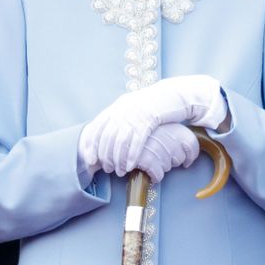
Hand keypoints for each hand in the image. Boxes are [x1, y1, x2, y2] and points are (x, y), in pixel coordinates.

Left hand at [80, 75, 225, 176]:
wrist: (173, 94)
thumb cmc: (153, 105)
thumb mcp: (133, 107)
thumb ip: (119, 118)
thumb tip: (107, 137)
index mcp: (117, 106)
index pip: (97, 127)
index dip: (91, 145)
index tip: (90, 159)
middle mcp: (123, 109)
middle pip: (107, 137)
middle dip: (106, 156)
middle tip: (107, 169)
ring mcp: (136, 114)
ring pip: (121, 141)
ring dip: (118, 159)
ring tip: (119, 171)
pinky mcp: (149, 119)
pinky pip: (137, 141)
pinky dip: (132, 155)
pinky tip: (131, 166)